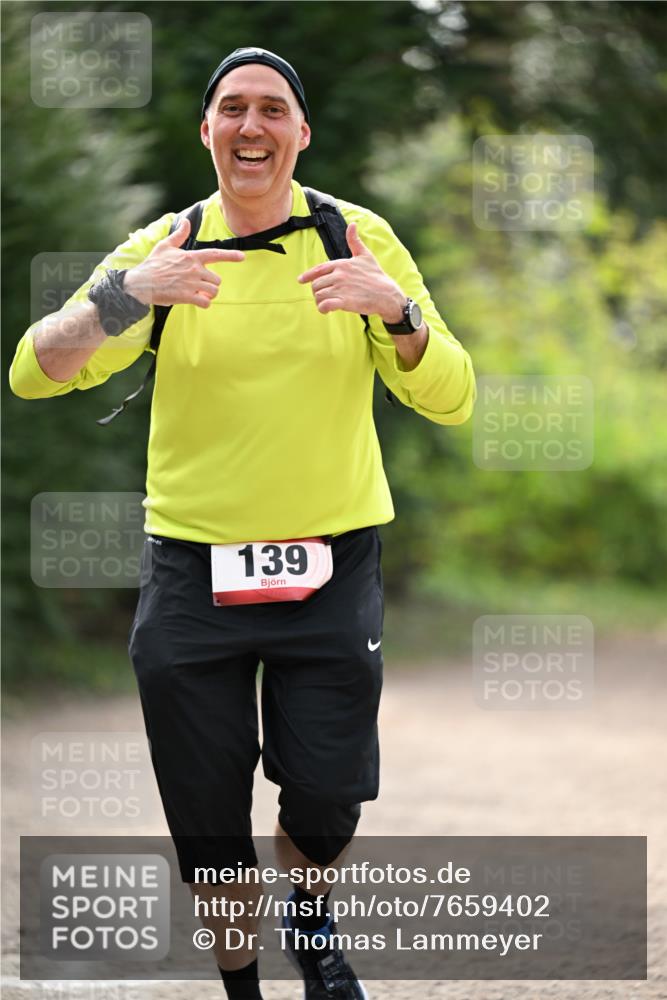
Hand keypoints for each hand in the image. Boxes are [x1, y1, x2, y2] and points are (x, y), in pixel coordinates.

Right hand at [123, 217, 244, 308]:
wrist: (141, 283)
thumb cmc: (152, 265)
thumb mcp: (165, 246)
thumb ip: (179, 235)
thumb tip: (186, 221)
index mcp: (191, 257)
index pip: (215, 254)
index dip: (231, 255)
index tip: (242, 257)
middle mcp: (194, 269)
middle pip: (216, 279)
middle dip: (211, 284)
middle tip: (200, 286)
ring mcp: (192, 283)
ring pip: (213, 291)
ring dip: (209, 294)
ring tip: (199, 294)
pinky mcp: (187, 296)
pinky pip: (206, 302)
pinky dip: (204, 303)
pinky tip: (197, 301)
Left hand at [298, 222, 405, 321]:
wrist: (386, 294)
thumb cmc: (376, 275)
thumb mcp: (365, 256)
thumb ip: (354, 241)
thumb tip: (352, 224)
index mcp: (341, 264)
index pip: (318, 269)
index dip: (307, 275)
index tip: (301, 280)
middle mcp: (339, 275)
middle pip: (316, 284)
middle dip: (317, 291)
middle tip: (324, 296)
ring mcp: (341, 288)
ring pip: (318, 295)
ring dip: (320, 301)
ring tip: (326, 304)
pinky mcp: (344, 302)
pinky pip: (324, 305)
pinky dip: (322, 309)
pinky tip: (327, 310)